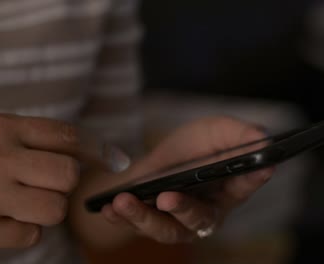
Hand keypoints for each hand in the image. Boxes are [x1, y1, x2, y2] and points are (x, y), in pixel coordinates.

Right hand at [0, 114, 104, 251]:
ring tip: (19, 203)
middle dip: (64, 185)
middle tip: (44, 185)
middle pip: (68, 175)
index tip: (116, 160)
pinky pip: (33, 235)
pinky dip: (23, 230)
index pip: (65, 135)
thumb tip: (86, 153)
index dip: (96, 149)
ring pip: (56, 209)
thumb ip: (29, 140)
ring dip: (46, 210)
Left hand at [100, 116, 273, 242]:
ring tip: (124, 201)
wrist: (156, 165)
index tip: (258, 168)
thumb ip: (236, 134)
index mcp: (228, 190)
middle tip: (166, 197)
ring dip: (143, 217)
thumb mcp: (212, 132)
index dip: (253, 179)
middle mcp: (205, 213)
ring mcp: (176, 223)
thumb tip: (263, 139)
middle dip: (184, 209)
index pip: (244, 185)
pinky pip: (134, 227)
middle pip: (199, 219)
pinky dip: (120, 219)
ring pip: (163, 229)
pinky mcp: (149, 225)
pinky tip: (107, 208)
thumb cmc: (189, 150)